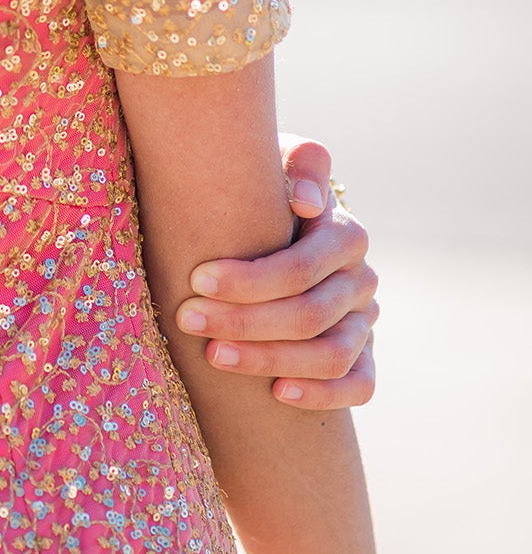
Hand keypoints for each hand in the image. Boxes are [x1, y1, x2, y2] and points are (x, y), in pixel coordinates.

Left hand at [173, 135, 377, 409]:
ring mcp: (364, 320)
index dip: (250, 280)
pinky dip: (322, 392)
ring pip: (332, 354)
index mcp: (343, 232)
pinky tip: (278, 393)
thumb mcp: (272, 160)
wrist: (267, 221)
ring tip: (215, 355)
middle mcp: (360, 278)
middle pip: (310, 314)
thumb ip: (298, 163)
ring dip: (270, 359)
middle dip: (244, 321)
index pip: (302, 267)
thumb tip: (308, 202)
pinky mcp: (363, 355)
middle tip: (188, 319)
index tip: (196, 280)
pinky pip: (359, 385)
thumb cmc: (258, 189)